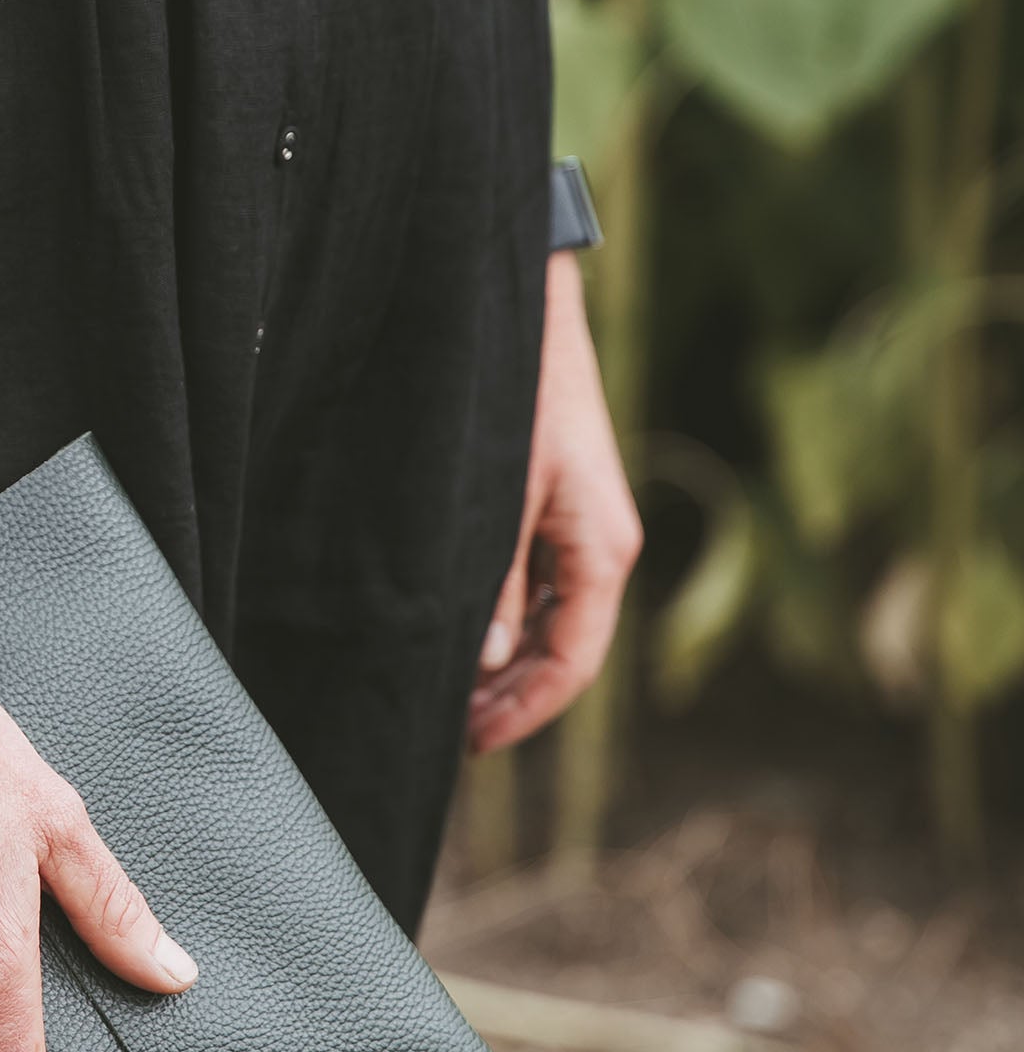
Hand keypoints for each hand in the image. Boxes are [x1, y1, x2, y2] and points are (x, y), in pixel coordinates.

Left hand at [468, 254, 642, 757]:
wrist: (523, 308)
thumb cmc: (517, 394)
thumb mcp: (499, 493)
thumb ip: (496, 580)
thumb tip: (488, 660)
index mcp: (603, 550)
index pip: (572, 663)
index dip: (524, 713)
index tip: (472, 743)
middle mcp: (603, 545)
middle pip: (564, 650)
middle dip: (511, 697)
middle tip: (451, 729)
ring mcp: (584, 525)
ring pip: (551, 619)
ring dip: (505, 660)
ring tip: (447, 689)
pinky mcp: (562, 504)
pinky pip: (541, 582)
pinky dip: (507, 617)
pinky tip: (464, 629)